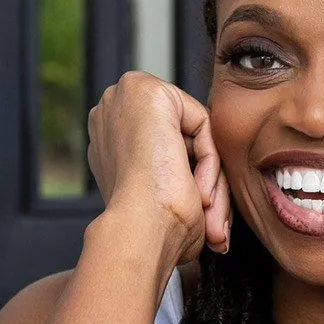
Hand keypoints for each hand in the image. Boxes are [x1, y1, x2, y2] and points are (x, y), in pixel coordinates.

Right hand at [86, 70, 231, 262]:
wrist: (140, 232)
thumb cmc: (151, 229)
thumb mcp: (162, 195)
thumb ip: (177, 173)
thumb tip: (203, 182)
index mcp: (108, 139)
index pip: (170, 149)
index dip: (190, 183)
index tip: (203, 216)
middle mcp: (110, 112)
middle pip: (184, 140)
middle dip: (205, 182)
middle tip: (215, 225)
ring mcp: (124, 97)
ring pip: (196, 135)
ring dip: (211, 180)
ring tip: (209, 215)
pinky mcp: (148, 91)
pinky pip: (202, 124)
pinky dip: (210, 161)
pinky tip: (199, 190)